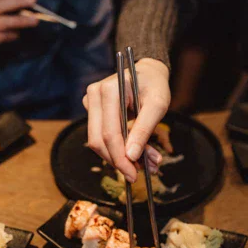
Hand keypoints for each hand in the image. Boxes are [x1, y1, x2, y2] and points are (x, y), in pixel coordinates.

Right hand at [83, 58, 170, 182]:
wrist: (148, 73)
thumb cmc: (154, 85)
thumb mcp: (157, 106)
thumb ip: (144, 130)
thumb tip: (131, 156)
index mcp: (109, 91)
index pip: (110, 133)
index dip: (120, 158)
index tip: (134, 175)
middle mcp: (94, 95)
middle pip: (98, 140)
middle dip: (118, 161)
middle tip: (137, 174)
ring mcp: (90, 103)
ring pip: (97, 141)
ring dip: (119, 157)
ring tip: (144, 164)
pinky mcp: (93, 110)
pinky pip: (101, 136)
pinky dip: (117, 148)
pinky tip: (136, 153)